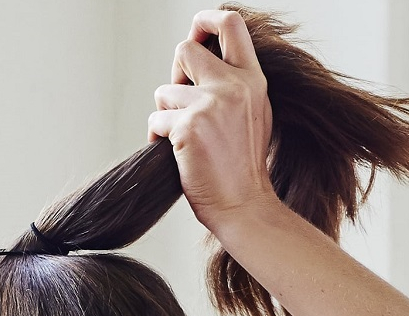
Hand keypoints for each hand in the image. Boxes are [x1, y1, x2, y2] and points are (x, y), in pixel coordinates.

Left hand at [147, 10, 279, 234]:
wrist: (243, 204)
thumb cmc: (242, 165)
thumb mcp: (253, 113)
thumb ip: (233, 84)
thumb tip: (201, 60)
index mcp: (252, 80)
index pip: (230, 24)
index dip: (205, 19)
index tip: (196, 29)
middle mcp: (233, 86)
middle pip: (185, 49)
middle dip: (175, 73)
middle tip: (180, 102)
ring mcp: (209, 105)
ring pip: (164, 91)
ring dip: (165, 115)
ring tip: (184, 140)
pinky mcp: (187, 127)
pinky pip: (156, 121)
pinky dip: (158, 137)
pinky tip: (176, 154)